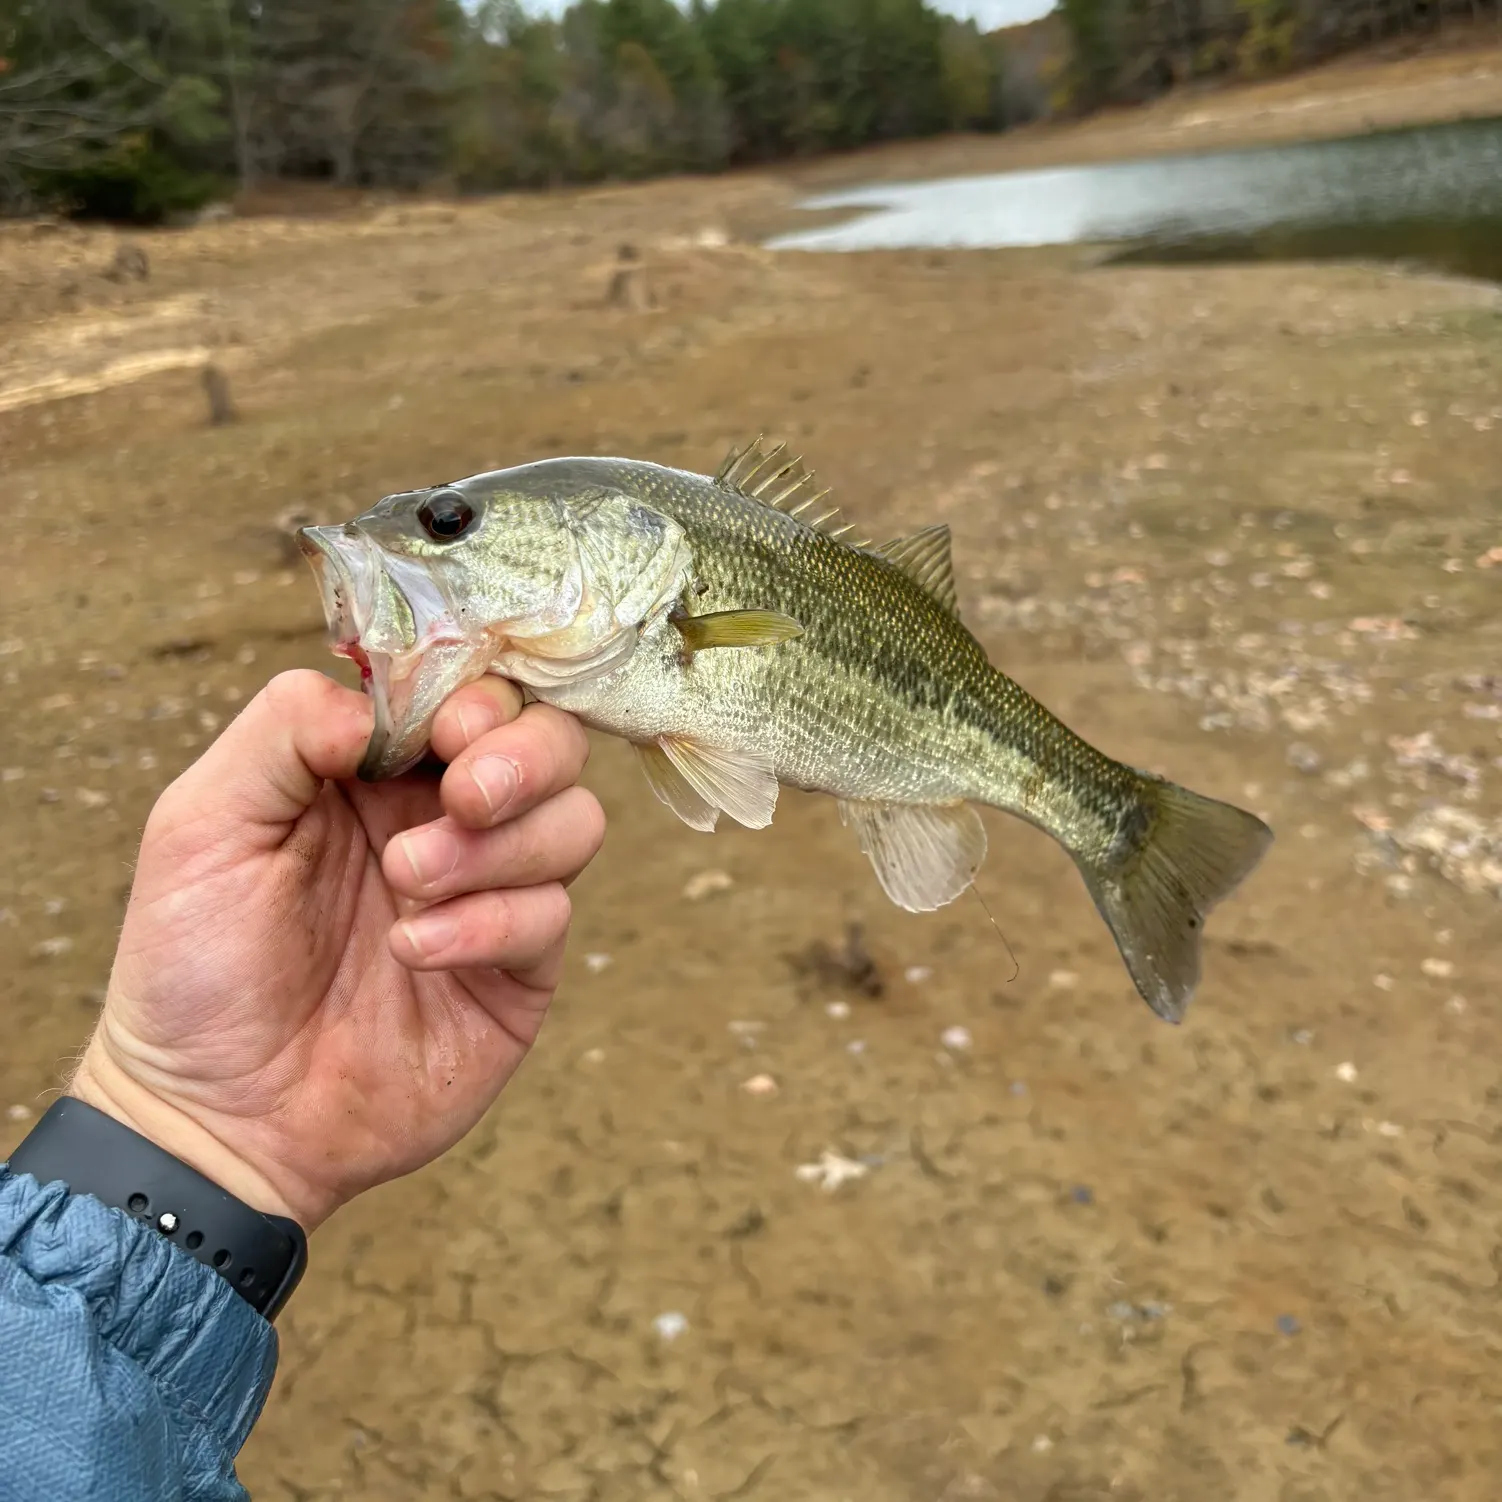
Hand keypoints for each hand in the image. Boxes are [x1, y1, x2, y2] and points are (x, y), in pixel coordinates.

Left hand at [68, 670, 603, 1229]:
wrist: (218, 1117)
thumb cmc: (195, 966)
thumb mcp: (202, 823)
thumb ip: (285, 730)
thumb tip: (384, 704)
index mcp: (376, 772)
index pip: (470, 694)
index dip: (478, 698)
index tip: (447, 731)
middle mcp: (445, 821)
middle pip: (551, 744)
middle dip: (523, 757)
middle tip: (464, 797)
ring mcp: (489, 895)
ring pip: (575, 822)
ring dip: (497, 847)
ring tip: (406, 885)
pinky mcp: (516, 973)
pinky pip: (550, 917)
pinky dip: (489, 923)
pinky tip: (414, 952)